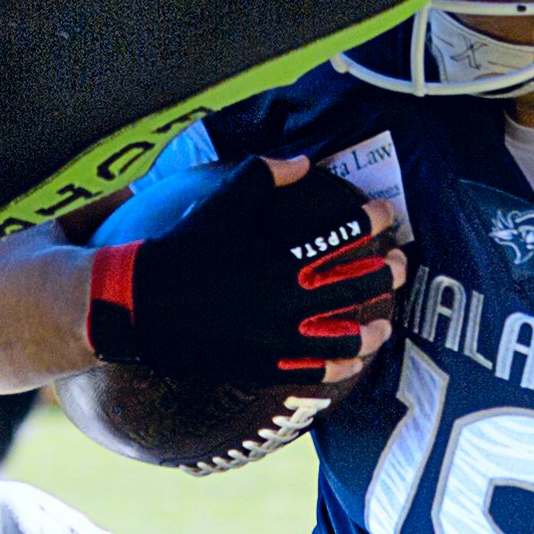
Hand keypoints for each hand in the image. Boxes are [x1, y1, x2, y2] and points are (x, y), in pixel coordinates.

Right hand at [84, 151, 406, 403]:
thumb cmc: (180, 249)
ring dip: (372, 325)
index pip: (341, 235)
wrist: (136, 305)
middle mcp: (284, 298)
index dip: (370, 221)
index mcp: (278, 255)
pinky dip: (341, 365)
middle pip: (355, 284)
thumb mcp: (220, 204)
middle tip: (398, 264)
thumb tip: (304, 162)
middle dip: (386, 270)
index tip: (384, 215)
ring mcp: (276, 337)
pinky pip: (315, 371)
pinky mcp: (264, 364)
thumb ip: (264, 175)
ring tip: (384, 321)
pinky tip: (354, 358)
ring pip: (345, 335)